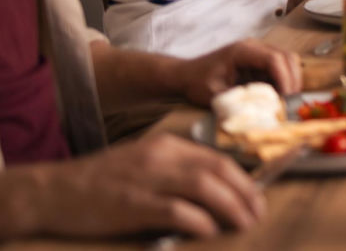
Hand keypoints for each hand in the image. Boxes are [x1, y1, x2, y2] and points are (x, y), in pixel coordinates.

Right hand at [9, 134, 263, 239]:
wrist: (54, 191)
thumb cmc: (102, 182)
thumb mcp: (144, 164)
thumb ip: (176, 171)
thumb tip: (213, 192)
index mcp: (166, 145)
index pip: (216, 157)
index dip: (242, 178)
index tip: (256, 196)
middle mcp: (161, 157)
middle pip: (217, 169)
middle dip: (244, 192)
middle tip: (259, 212)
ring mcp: (147, 179)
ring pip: (203, 186)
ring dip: (231, 205)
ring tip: (245, 223)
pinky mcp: (132, 204)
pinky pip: (175, 210)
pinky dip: (197, 220)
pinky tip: (209, 231)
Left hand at [177, 39, 301, 106]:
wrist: (186, 74)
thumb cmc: (197, 82)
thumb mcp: (213, 95)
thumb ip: (236, 103)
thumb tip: (258, 115)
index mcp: (242, 51)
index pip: (274, 58)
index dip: (284, 78)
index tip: (286, 98)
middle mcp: (254, 48)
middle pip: (286, 57)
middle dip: (293, 80)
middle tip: (292, 103)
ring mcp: (258, 54)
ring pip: (287, 62)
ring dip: (291, 81)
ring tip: (287, 102)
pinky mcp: (259, 63)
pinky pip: (279, 70)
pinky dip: (283, 84)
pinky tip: (278, 99)